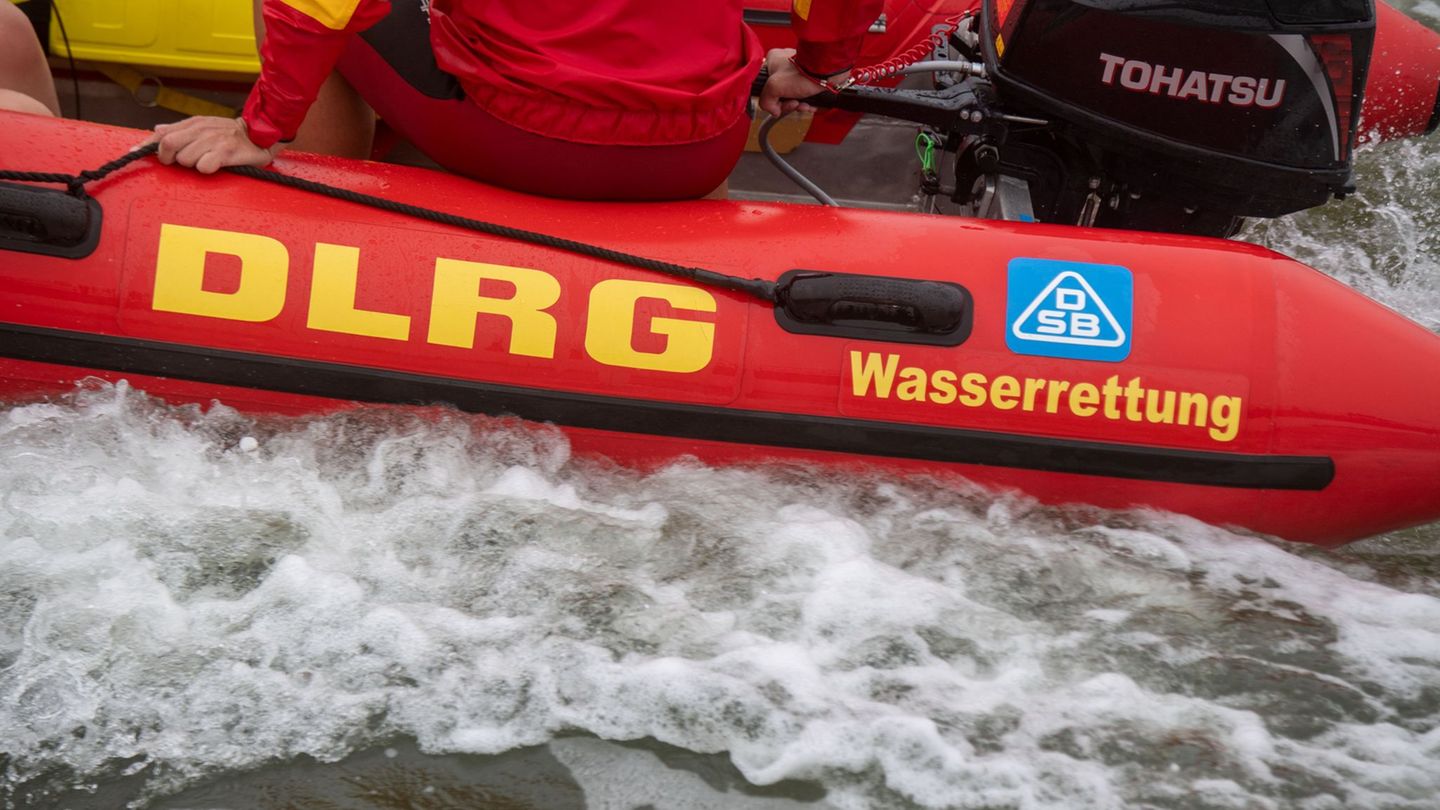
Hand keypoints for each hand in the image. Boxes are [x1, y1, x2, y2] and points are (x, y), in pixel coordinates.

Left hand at [145, 116, 281, 173]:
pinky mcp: (226, 153)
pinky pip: (204, 167)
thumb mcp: (205, 126)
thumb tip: (157, 130)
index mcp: (194, 123)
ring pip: (185, 159)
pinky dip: (206, 170)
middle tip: (179, 163)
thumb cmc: (233, 135)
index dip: (147, 145)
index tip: (134, 153)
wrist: (262, 133)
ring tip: (205, 161)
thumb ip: (180, 130)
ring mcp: (213, 141)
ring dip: (191, 165)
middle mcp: (201, 130)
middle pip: (168, 145)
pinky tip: (215, 166)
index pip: (162, 133)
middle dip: (169, 158)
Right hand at [759, 48, 847, 117]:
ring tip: (805, 104)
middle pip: (781, 93)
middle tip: (794, 103)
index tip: (778, 104)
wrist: (828, 72)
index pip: (765, 86)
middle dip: (788, 104)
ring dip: (800, 105)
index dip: (772, 99)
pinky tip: (812, 104)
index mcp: (772, 60)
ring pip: (795, 95)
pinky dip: (809, 102)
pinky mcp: (811, 78)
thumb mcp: (774, 87)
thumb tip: (773, 110)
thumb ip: (765, 101)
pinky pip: (807, 95)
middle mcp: (785, 64)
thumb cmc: (803, 73)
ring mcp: (799, 71)